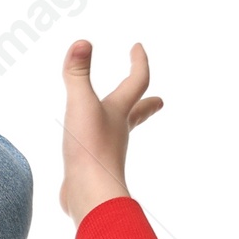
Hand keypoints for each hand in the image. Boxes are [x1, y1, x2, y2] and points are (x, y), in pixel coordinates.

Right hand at [59, 40, 163, 226]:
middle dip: (147, 104)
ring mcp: (107, 152)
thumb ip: (78, 74)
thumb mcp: (81, 104)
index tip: (137, 47)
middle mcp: (117, 131)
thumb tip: (82, 43)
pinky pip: (97, 152)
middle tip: (160, 101)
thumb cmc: (90, 148)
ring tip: (118, 121)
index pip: (136, 82)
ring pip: (118, 132)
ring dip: (121, 123)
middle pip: (137, 113)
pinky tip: (87, 150)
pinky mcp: (92, 169)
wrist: (90, 195)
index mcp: (119, 113)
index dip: (138, 62)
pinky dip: (97, 144)